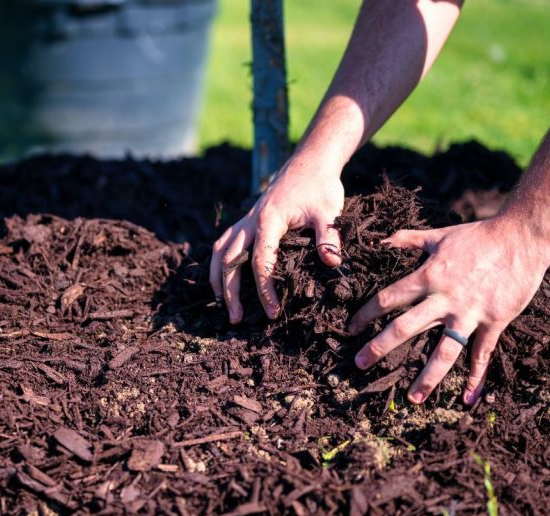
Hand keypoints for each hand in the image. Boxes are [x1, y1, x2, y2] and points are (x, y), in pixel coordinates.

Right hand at [210, 157, 345, 323]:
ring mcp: (246, 219)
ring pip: (220, 251)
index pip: (260, 262)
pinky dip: (219, 262)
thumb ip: (329, 237)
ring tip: (221, 304)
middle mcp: (251, 220)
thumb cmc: (320, 187)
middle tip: (236, 319)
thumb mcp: (329, 211)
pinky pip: (224, 242)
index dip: (264, 289)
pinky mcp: (247, 220)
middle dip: (230, 291)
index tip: (272, 311)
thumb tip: (332, 263)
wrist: (310, 162)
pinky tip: (222, 279)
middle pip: (230, 260)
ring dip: (217, 278)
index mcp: (268, 220)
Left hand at [347, 216, 549, 405]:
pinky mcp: (494, 322)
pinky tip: (468, 398)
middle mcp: (445, 299)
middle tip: (360, 364)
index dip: (366, 314)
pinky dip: (476, 378)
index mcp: (428, 276)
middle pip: (405, 328)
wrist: (522, 238)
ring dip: (427, 377)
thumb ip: (408, 239)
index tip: (351, 328)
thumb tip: (382, 240)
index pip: (388, 299)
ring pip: (444, 351)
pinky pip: (482, 354)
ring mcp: (470, 314)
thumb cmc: (479, 236)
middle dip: (380, 347)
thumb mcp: (439, 235)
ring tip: (413, 398)